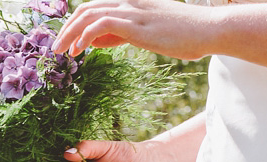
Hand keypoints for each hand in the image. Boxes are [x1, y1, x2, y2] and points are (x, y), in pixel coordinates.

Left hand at [52, 0, 214, 58]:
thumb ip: (121, 33)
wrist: (210, 29)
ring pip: (89, 15)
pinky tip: (80, 50)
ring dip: (70, 34)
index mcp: (130, 3)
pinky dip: (85, 36)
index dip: (75, 23)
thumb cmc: (183, 34)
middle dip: (66, 28)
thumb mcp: (146, 33)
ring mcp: (132, 12)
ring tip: (62, 52)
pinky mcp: (136, 24)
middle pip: (85, 9)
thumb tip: (98, 41)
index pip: (94, 7)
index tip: (65, 42)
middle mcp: (129, 3)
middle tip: (56, 49)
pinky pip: (101, 24)